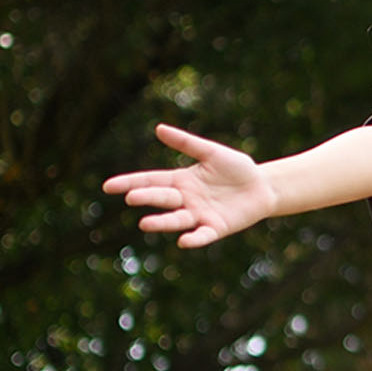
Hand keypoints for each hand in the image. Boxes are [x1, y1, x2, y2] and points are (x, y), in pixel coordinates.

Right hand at [102, 124, 277, 247]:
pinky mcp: (217, 228)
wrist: (263, 186)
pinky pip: (203, 235)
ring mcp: (200, 215)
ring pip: (177, 220)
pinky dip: (194, 239)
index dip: (130, 183)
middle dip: (147, 198)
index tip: (108, 186)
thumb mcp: (212, 152)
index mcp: (181, 180)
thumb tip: (158, 128)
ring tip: (145, 224)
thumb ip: (187, 143)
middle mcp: (186, 200)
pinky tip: (184, 241)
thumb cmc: (237, 168)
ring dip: (162, 222)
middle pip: (162, 198)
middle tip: (131, 198)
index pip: (151, 180)